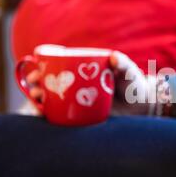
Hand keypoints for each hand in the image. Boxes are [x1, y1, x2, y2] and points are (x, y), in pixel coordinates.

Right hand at [21, 51, 153, 115]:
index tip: (35, 73)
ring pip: (53, 101)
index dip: (42, 70)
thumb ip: (122, 64)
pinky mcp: (83, 117)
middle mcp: (77, 86)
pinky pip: (63, 117)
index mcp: (82, 71)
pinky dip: (51, 118)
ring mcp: (78, 102)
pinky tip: (45, 118)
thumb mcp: (128, 72)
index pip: (57, 68)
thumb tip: (113, 57)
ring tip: (37, 102)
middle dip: (36, 87)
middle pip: (51, 85)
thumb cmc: (133, 83)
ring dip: (40, 102)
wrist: (141, 105)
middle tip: (34, 89)